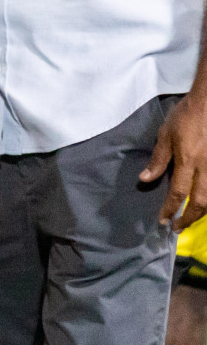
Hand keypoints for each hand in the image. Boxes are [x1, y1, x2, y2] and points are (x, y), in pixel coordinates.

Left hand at [142, 92, 206, 229]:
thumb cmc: (185, 117)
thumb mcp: (166, 135)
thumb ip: (158, 159)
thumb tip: (145, 179)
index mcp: (188, 161)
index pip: (178, 192)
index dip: (170, 209)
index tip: (163, 220)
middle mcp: (206, 168)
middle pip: (200, 202)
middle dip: (189, 218)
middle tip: (177, 227)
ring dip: (202, 213)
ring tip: (190, 219)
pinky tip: (203, 204)